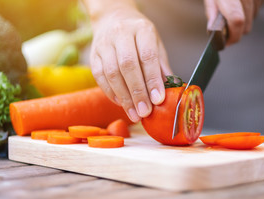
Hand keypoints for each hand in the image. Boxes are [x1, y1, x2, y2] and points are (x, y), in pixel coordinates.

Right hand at [90, 8, 171, 122]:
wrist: (112, 18)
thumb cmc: (139, 35)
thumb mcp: (156, 44)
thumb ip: (161, 67)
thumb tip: (170, 92)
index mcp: (141, 29)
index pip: (147, 56)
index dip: (153, 80)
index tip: (158, 100)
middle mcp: (121, 34)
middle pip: (127, 66)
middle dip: (137, 92)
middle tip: (145, 112)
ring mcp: (104, 44)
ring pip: (112, 73)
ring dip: (124, 97)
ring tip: (134, 114)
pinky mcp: (93, 55)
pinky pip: (100, 77)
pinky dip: (111, 94)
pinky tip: (122, 104)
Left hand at [204, 0, 263, 44]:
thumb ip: (211, 11)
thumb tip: (213, 30)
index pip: (237, 20)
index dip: (233, 35)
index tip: (227, 42)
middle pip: (246, 23)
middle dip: (236, 30)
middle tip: (226, 27)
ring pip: (253, 17)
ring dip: (243, 19)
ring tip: (233, 8)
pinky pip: (258, 8)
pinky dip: (250, 10)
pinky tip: (241, 2)